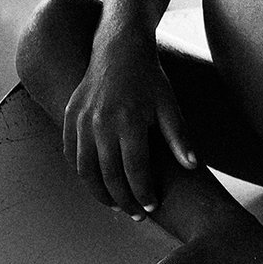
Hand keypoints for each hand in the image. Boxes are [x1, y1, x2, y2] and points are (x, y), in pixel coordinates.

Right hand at [62, 29, 195, 213]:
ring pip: (86, 169)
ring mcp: (81, 120)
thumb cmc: (150, 79)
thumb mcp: (169, 105)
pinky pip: (71, 153)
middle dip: (124, 200)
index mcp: (129, 121)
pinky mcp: (69, 116)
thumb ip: (179, 137)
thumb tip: (192, 166)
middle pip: (109, 175)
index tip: (152, 207)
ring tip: (116, 205)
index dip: (144, 193)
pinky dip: (82, 172)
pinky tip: (96, 182)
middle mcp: (100, 123)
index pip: (135, 170)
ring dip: (100, 192)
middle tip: (136, 214)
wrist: (119, 49)